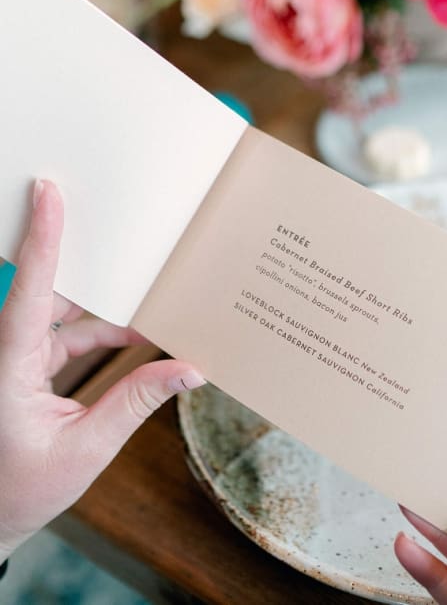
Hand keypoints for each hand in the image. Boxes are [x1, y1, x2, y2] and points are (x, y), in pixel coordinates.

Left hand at [0, 180, 203, 559]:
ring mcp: (14, 361)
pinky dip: (101, 334)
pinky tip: (140, 337)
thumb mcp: (86, 449)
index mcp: (9, 368)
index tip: (48, 193)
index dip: (42, 239)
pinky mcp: (25, 371)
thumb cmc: (20, 490)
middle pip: (51, 293)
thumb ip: (136, 403)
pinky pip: (65, 336)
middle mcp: (7, 355)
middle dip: (91, 266)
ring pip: (62, 315)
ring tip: (152, 300)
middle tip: (126, 231)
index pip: (30, 292)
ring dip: (106, 311)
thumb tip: (191, 369)